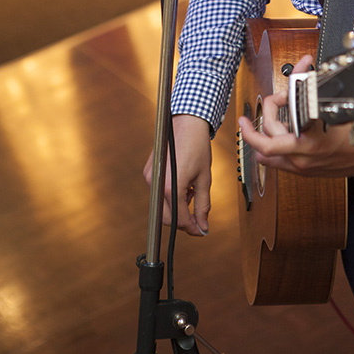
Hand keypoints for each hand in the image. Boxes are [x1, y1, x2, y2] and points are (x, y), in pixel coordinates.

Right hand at [143, 114, 211, 236]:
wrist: (187, 123)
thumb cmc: (197, 147)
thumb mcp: (205, 179)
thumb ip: (203, 205)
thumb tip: (203, 226)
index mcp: (172, 187)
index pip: (180, 220)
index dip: (193, 228)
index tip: (202, 230)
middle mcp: (156, 184)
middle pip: (167, 218)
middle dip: (183, 221)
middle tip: (198, 218)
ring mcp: (149, 178)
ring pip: (161, 206)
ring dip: (177, 208)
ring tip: (192, 194)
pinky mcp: (148, 173)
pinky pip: (158, 193)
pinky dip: (170, 196)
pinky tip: (183, 185)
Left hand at [238, 55, 353, 177]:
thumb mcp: (334, 107)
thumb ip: (311, 91)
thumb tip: (300, 71)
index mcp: (307, 144)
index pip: (268, 134)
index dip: (262, 115)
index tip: (253, 112)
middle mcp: (301, 160)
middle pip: (263, 142)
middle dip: (268, 116)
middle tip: (279, 101)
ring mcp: (302, 168)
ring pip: (267, 156)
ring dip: (266, 136)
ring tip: (276, 117)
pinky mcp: (306, 171)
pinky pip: (279, 162)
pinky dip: (275, 147)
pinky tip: (283, 132)